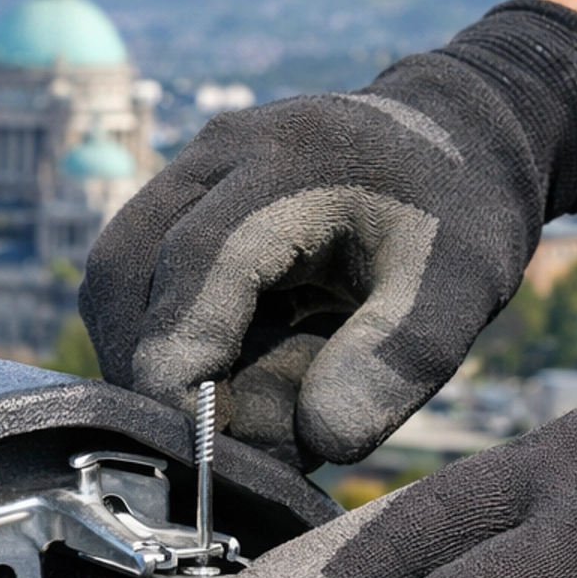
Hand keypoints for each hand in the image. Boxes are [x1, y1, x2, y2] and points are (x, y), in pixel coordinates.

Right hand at [80, 1, 576, 468]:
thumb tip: (318, 438)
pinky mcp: (173, 204)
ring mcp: (185, 173)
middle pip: (126, 273)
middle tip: (220, 435)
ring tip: (231, 401)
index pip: (195, 263)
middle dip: (155, 369)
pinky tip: (225, 369)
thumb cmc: (457, 216)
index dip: (183, 361)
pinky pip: (133, 284)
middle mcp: (218, 156)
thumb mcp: (460, 290)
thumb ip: (398, 361)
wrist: (455, 135)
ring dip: (153, 359)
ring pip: (116, 283)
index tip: (206, 442)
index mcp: (289, 163)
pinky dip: (166, 341)